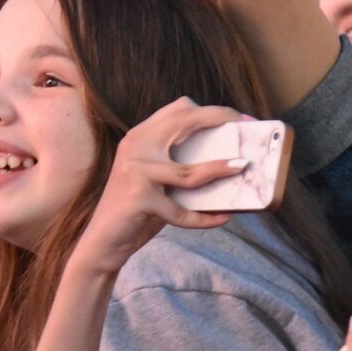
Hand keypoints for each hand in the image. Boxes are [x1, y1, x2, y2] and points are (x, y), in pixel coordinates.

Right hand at [71, 98, 244, 277]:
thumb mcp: (154, 179)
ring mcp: (136, 172)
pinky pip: (182, 211)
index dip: (214, 110)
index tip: (241, 119)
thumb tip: (228, 162)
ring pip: (189, 171)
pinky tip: (223, 217)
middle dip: (222, 119)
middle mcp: (136, 146)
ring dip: (220, 169)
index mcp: (140, 136)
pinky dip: (204, 217)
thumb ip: (178, 165)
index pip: (179, 108)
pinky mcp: (140, 201)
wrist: (101, 242)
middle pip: (185, 120)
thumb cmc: (136, 211)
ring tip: (243, 168)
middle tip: (250, 130)